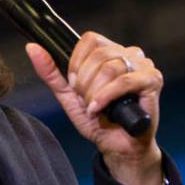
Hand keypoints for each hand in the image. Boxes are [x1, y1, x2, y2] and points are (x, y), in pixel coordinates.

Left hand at [26, 33, 163, 184]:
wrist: (116, 144)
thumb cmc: (96, 118)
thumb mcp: (67, 94)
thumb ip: (50, 71)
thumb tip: (32, 48)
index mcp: (110, 52)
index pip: (90, 40)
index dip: (77, 62)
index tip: (74, 84)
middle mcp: (129, 54)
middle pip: (99, 55)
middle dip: (84, 82)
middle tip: (85, 100)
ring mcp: (144, 66)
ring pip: (110, 68)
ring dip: (94, 92)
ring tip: (94, 107)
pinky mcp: (153, 81)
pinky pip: (124, 81)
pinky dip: (106, 96)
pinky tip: (99, 109)